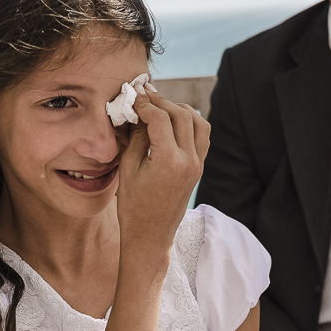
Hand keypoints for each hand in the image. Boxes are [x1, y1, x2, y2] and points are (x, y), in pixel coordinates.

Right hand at [116, 87, 209, 257]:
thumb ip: (136, 137)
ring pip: (198, 122)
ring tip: (161, 106)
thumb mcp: (128, 168)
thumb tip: (138, 111)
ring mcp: (197, 165)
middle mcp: (188, 161)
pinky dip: (190, 123)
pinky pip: (202, 136)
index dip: (146, 103)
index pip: (160, 118)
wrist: (150, 235)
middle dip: (162, 102)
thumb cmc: (133, 206)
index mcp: (168, 161)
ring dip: (180, 109)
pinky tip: (173, 122)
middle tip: (145, 95)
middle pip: (181, 115)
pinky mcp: (199, 169)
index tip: (134, 96)